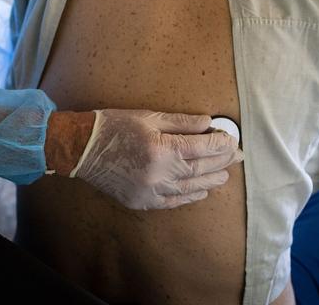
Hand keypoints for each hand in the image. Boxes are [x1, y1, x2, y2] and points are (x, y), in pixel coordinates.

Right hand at [68, 109, 241, 209]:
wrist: (82, 148)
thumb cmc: (113, 126)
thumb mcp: (147, 116)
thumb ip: (180, 122)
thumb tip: (207, 122)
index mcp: (162, 148)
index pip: (202, 147)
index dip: (220, 143)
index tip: (230, 139)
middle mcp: (160, 173)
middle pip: (201, 168)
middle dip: (222, 161)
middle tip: (236, 156)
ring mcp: (151, 191)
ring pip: (191, 187)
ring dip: (211, 180)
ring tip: (224, 174)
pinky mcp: (142, 201)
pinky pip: (173, 201)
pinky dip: (190, 196)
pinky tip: (200, 191)